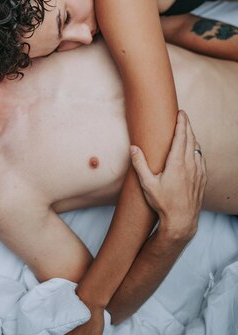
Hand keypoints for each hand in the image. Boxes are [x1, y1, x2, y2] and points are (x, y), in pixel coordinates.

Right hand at [130, 110, 206, 239]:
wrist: (182, 221)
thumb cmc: (163, 203)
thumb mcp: (147, 184)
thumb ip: (139, 164)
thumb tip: (133, 147)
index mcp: (177, 164)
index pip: (181, 137)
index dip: (181, 123)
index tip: (181, 112)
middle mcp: (190, 165)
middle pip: (191, 139)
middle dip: (187, 125)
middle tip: (183, 115)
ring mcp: (198, 172)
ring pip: (197, 148)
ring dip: (192, 137)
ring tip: (186, 131)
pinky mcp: (202, 179)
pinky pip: (201, 158)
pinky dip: (196, 149)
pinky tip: (193, 150)